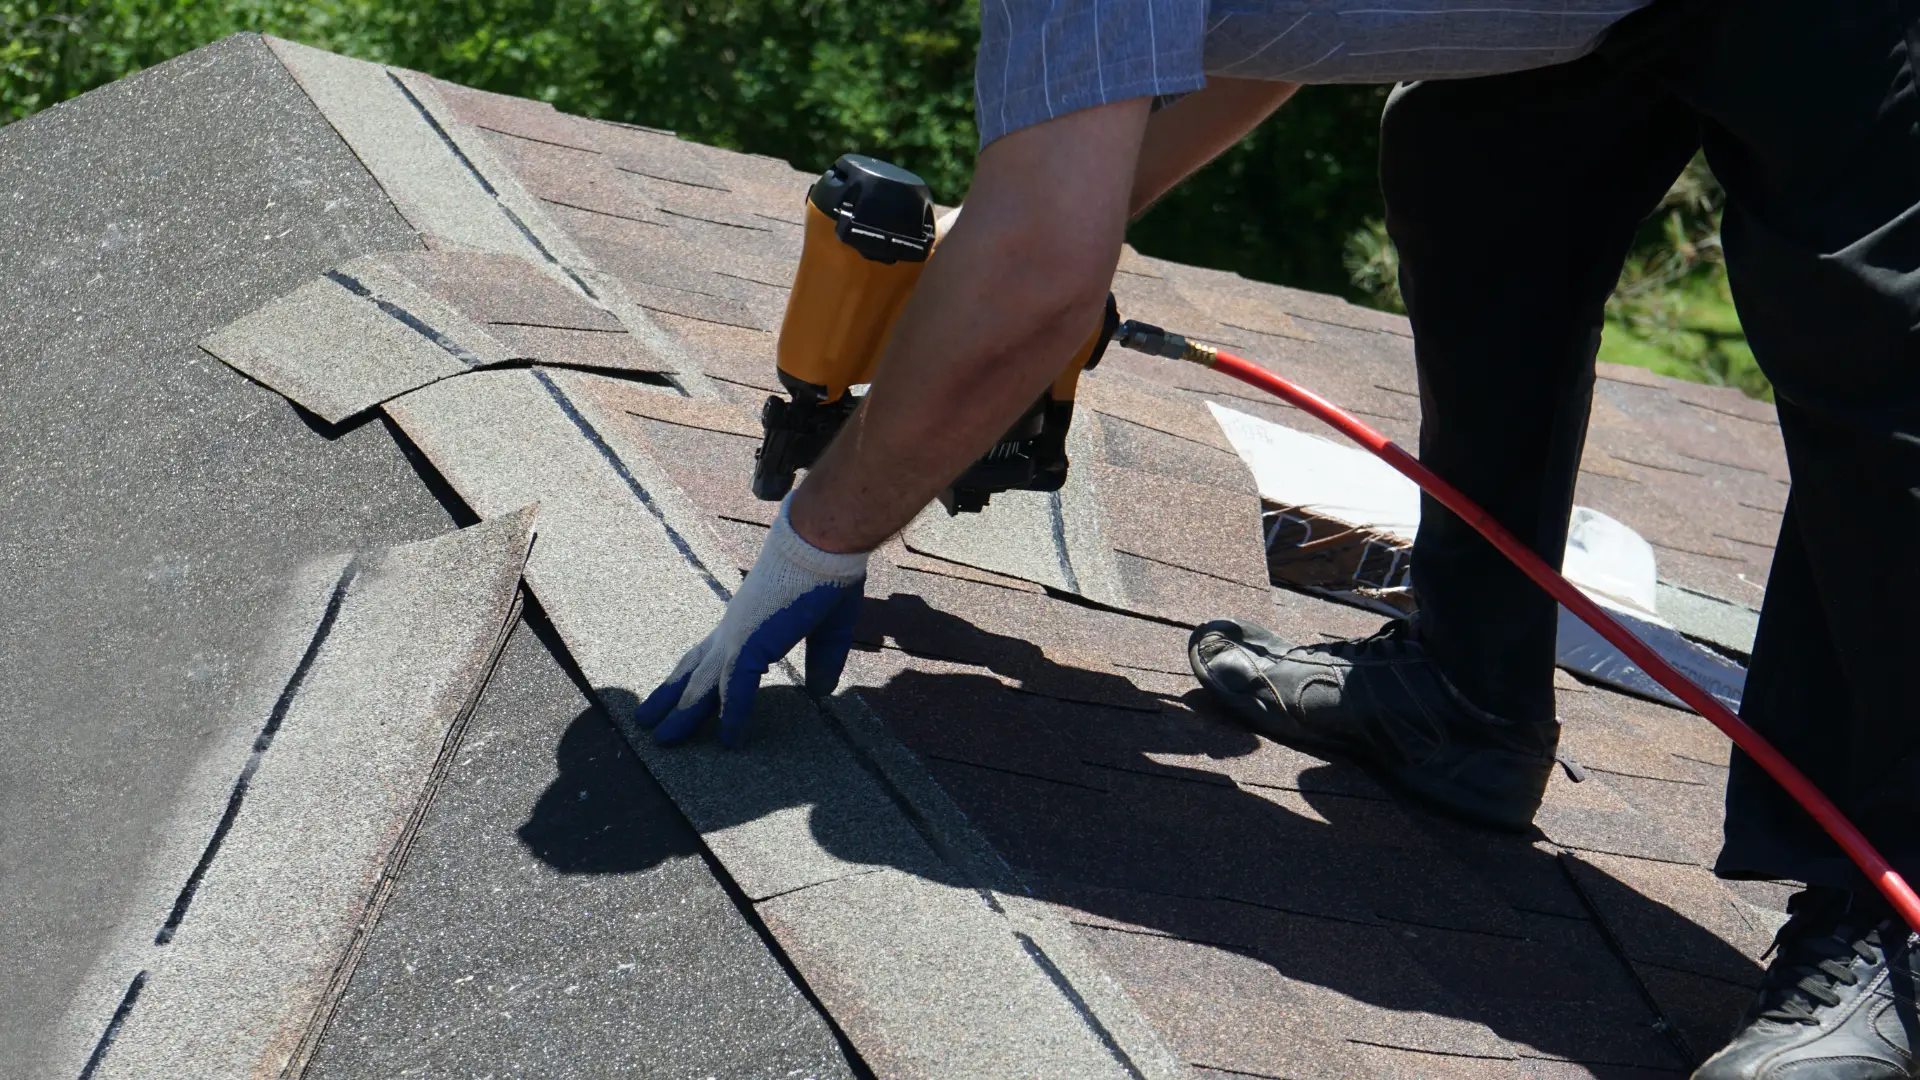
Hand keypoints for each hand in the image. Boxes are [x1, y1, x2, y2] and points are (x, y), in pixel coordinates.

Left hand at [634, 495, 867, 746]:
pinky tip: (730, 742)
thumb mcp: (828, 628)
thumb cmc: (827, 574)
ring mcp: (738, 636)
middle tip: (648, 720)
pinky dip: (733, 717)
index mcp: (749, 622)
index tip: (685, 697)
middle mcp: (735, 629)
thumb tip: (820, 691)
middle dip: (671, 697)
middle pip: (694, 670)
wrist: (824, 542)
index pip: (713, 655)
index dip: (697, 677)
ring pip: (702, 684)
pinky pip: (737, 690)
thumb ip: (822, 659)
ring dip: (682, 713)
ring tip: (660, 740)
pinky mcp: (751, 643)